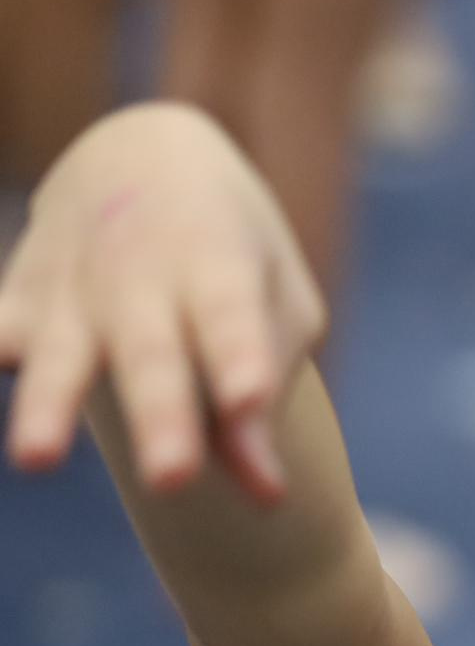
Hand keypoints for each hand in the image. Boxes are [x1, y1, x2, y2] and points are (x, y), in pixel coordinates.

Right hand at [0, 105, 325, 499]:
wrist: (141, 149)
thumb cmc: (233, 251)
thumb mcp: (277, 301)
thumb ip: (263, 398)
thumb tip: (267, 497)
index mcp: (219, 267)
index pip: (231, 315)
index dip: (241, 357)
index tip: (249, 400)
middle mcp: (142, 275)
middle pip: (151, 353)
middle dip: (161, 416)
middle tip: (171, 481)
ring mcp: (72, 288)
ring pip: (58, 353)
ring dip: (48, 406)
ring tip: (36, 461)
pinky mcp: (15, 301)